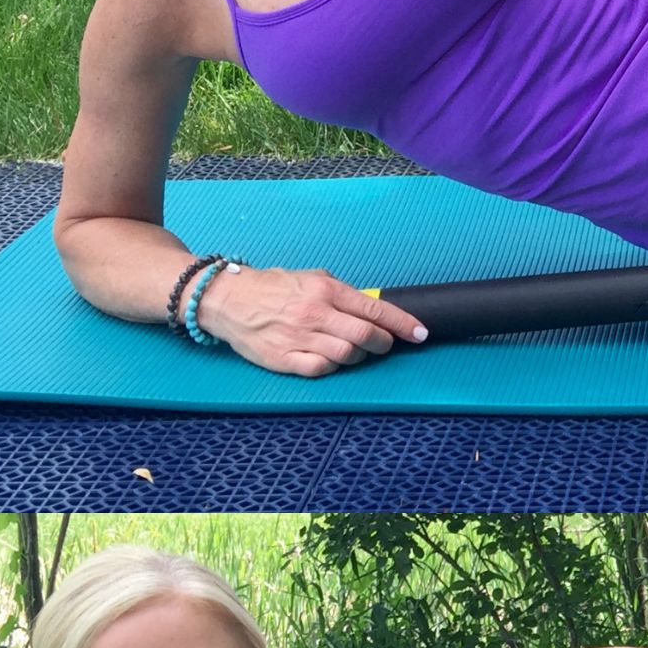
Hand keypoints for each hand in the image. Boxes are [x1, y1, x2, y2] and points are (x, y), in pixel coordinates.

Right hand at [196, 265, 425, 377]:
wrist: (227, 299)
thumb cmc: (274, 288)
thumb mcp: (312, 278)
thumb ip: (343, 293)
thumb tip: (374, 309)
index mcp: (325, 290)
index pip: (375, 309)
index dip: (403, 324)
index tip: (421, 334)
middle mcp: (314, 313)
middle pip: (366, 337)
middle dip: (383, 344)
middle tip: (382, 345)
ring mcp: (299, 338)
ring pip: (348, 356)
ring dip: (357, 357)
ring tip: (349, 349)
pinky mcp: (284, 359)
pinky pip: (322, 370)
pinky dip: (332, 367)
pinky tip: (327, 358)